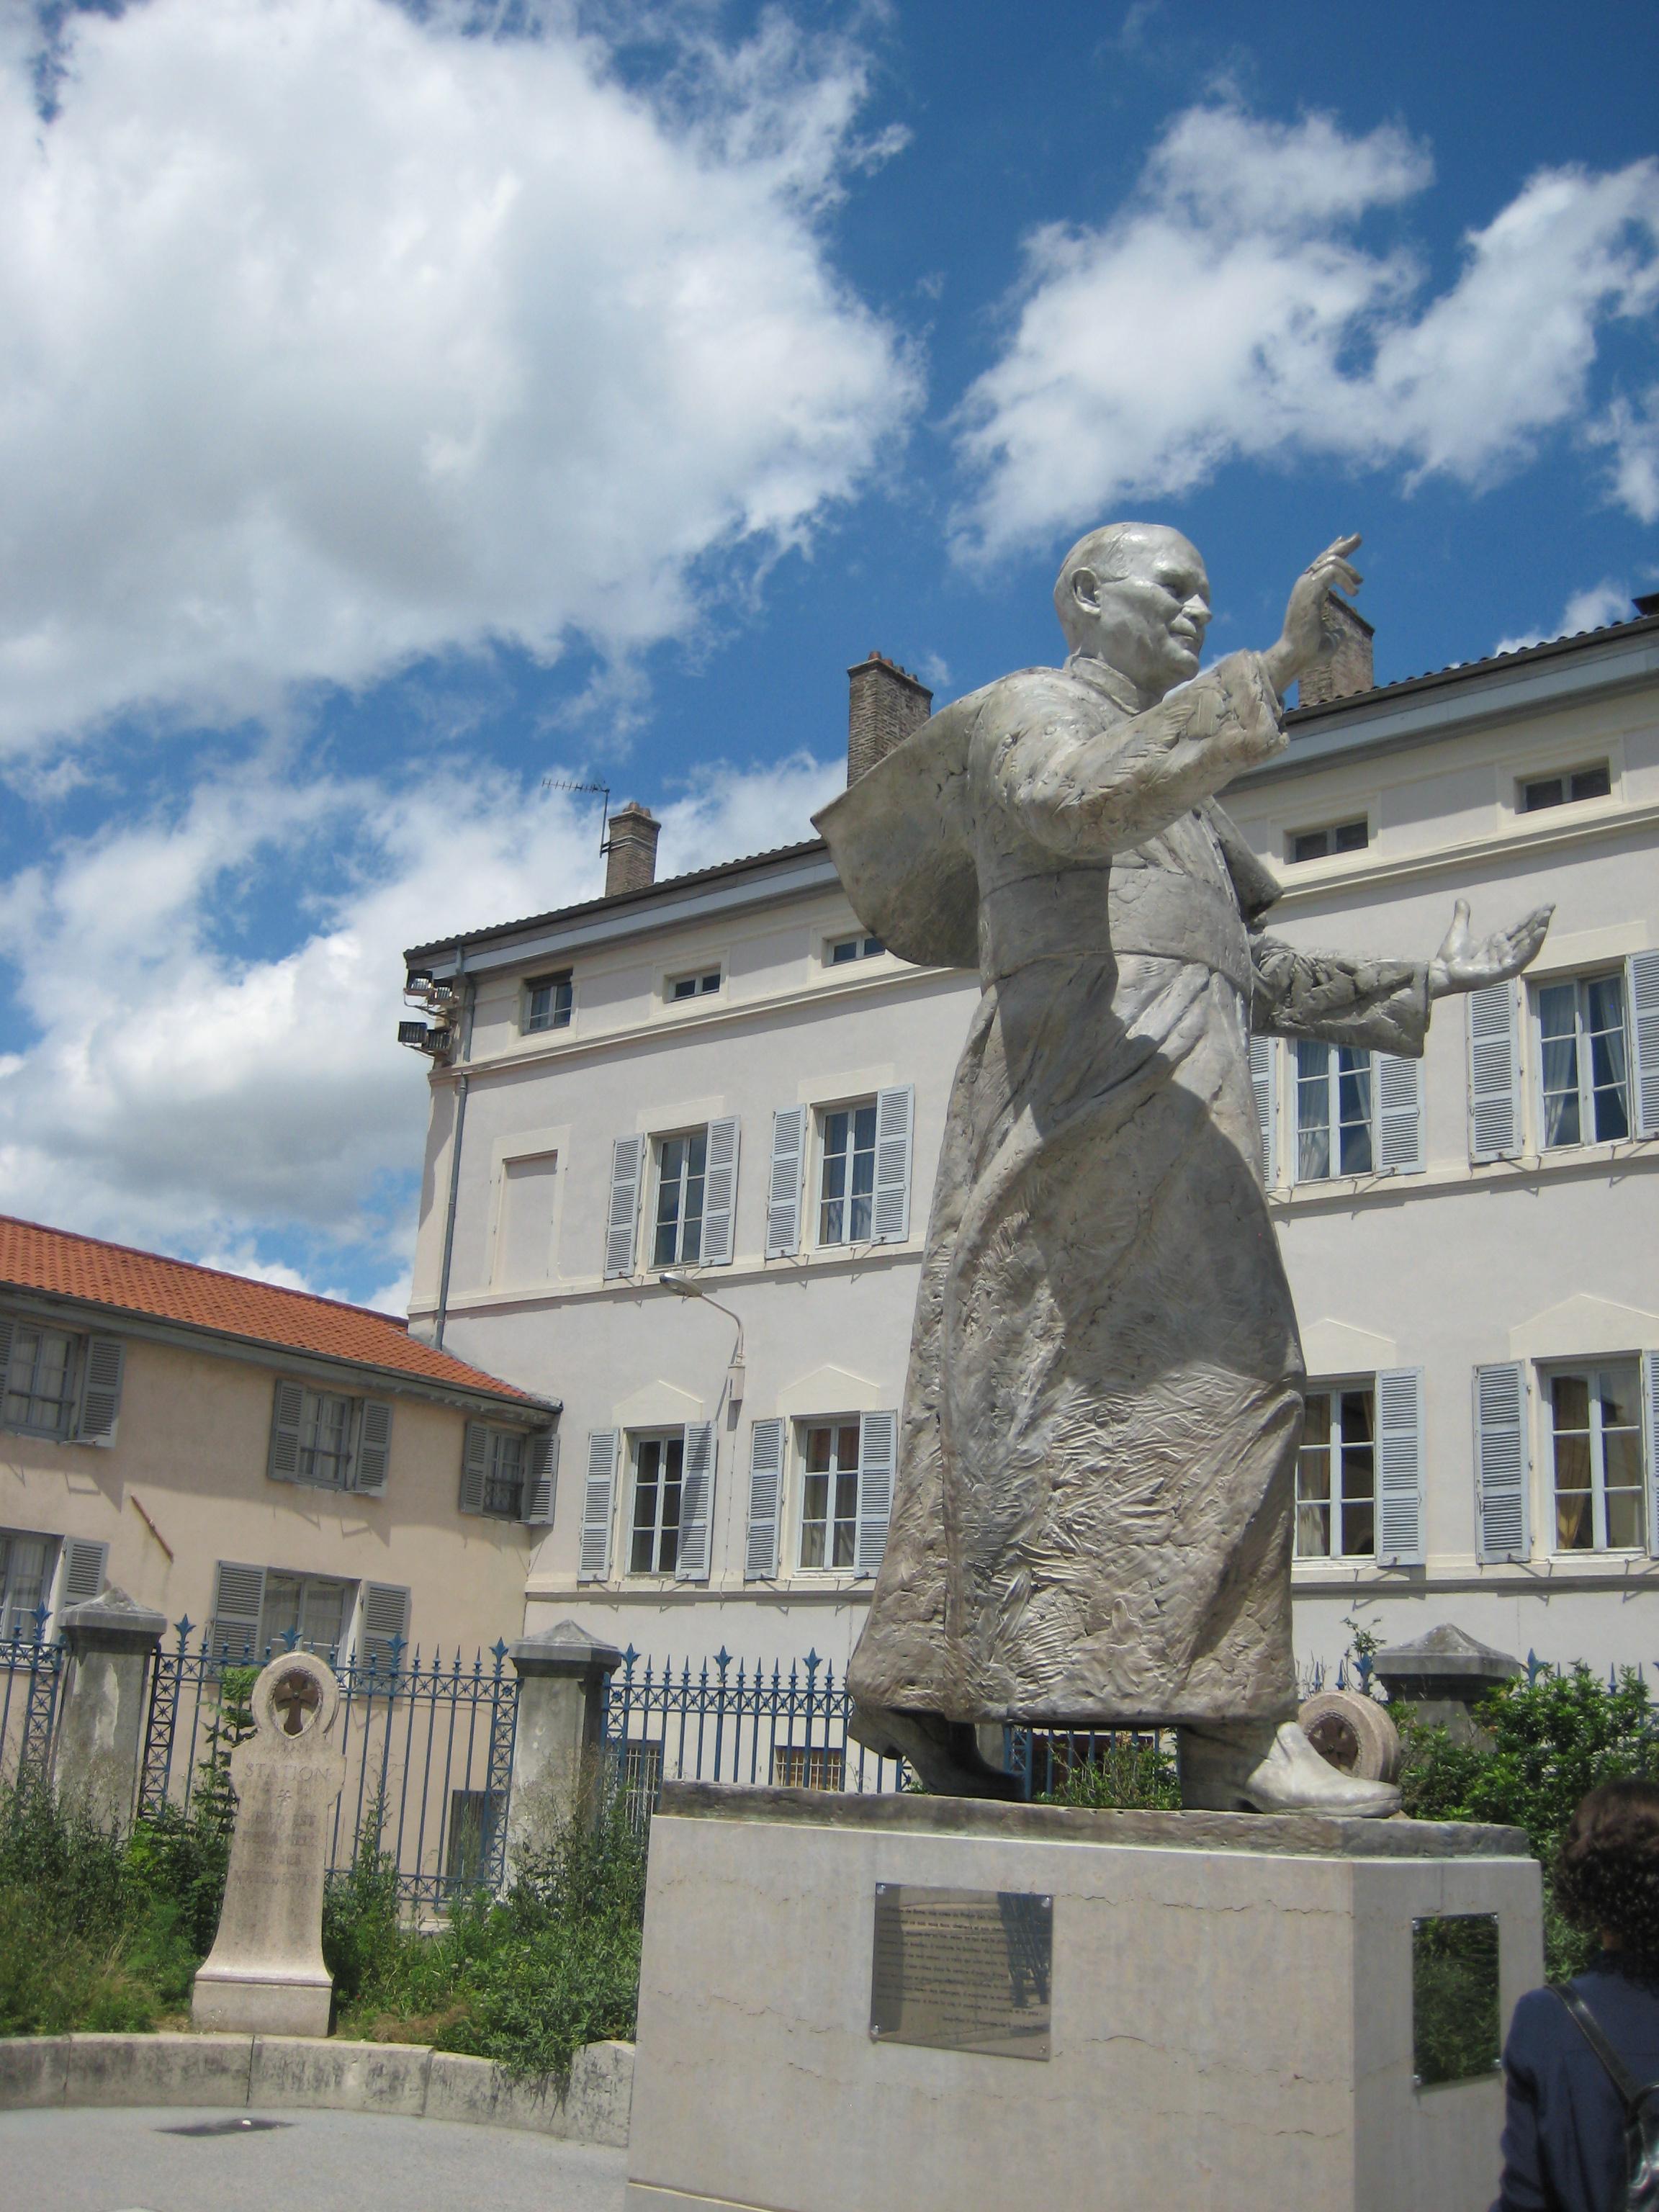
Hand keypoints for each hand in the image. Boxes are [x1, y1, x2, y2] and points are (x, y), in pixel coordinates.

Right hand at [1262, 534, 1362, 693]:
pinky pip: (1332, 571)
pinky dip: (1346, 578)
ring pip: (1330, 561)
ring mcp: (1305, 586)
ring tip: (1360, 583)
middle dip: (1343, 546)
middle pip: (1325, 557)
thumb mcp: (1330, 640)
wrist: (1296, 656)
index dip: (1334, 552)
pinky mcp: (1310, 590)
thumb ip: (1337, 633)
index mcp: (1308, 593)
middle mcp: (1304, 585)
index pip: (1321, 566)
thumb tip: (1344, 633)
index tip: (1346, 541)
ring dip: (1349, 569)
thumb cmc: (1308, 651)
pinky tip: (1354, 591)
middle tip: (1358, 537)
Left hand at [1427, 901, 1553, 997]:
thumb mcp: (1459, 929)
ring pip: (1527, 946)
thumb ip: (1463, 915)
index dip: (1532, 918)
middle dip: (1539, 922)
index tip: (1545, 907)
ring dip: (1538, 933)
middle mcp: (1503, 952)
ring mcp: (1504, 962)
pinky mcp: (1504, 971)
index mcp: (1496, 942)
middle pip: (1526, 935)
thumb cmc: (1450, 956)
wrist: (1441, 971)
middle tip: (1550, 908)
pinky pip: (1522, 958)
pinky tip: (1539, 933)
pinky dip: (1531, 946)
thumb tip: (1461, 900)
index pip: (1519, 928)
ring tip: (1546, 919)